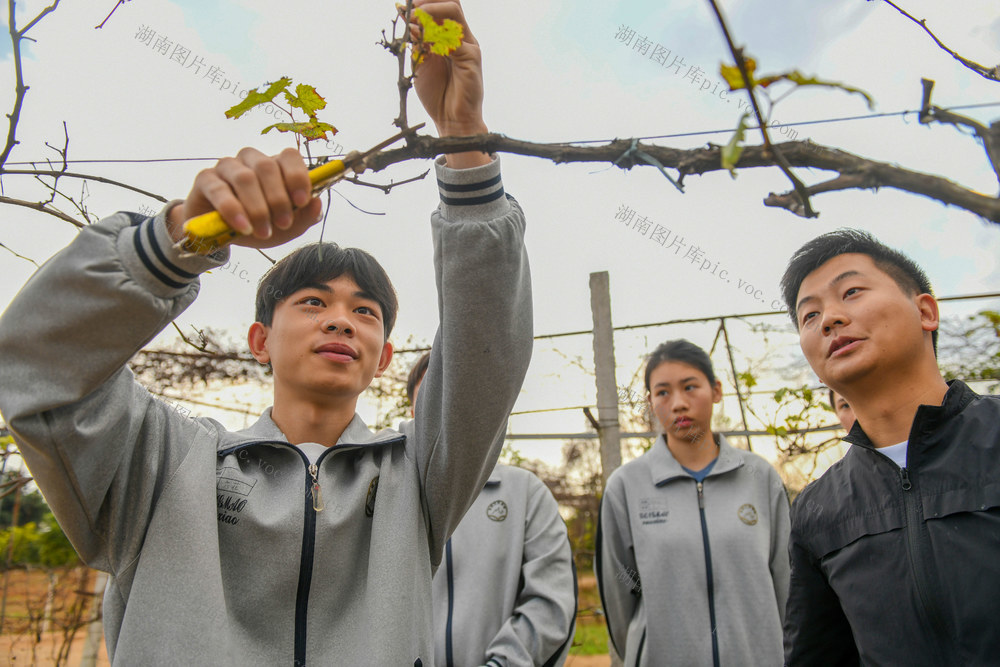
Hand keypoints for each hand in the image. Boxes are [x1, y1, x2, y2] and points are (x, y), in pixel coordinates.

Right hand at [167, 147, 323, 248]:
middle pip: (267, 167)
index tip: (302, 201)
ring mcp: (227, 167)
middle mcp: (251, 160)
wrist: (218, 236)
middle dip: (278, 199)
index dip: (297, 176)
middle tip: (283, 224)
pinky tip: (242, 227)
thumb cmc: (257, 225)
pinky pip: (219, 189)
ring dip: (257, 208)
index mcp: (274, 165)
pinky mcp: (205, 179)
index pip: (289, 156)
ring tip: (263, 232)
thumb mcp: (286, 227)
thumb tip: (317, 202)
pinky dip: (233, 209)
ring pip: (245, 177)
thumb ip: (305, 216)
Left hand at [409, 0, 490, 167]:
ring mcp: (468, 44)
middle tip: (409, 6)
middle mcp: (460, 36)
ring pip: (453, 11)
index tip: (402, 6)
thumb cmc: (437, 94)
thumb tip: (403, 14)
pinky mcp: (472, 56)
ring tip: (414, 18)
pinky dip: (434, 34)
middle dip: (428, 0)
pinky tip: (421, 40)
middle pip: (450, 2)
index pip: (440, 6)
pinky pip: (453, 37)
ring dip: (430, 11)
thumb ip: (415, 40)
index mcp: (448, 36)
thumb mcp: (419, 61)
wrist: (452, 119)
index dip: (423, 1)